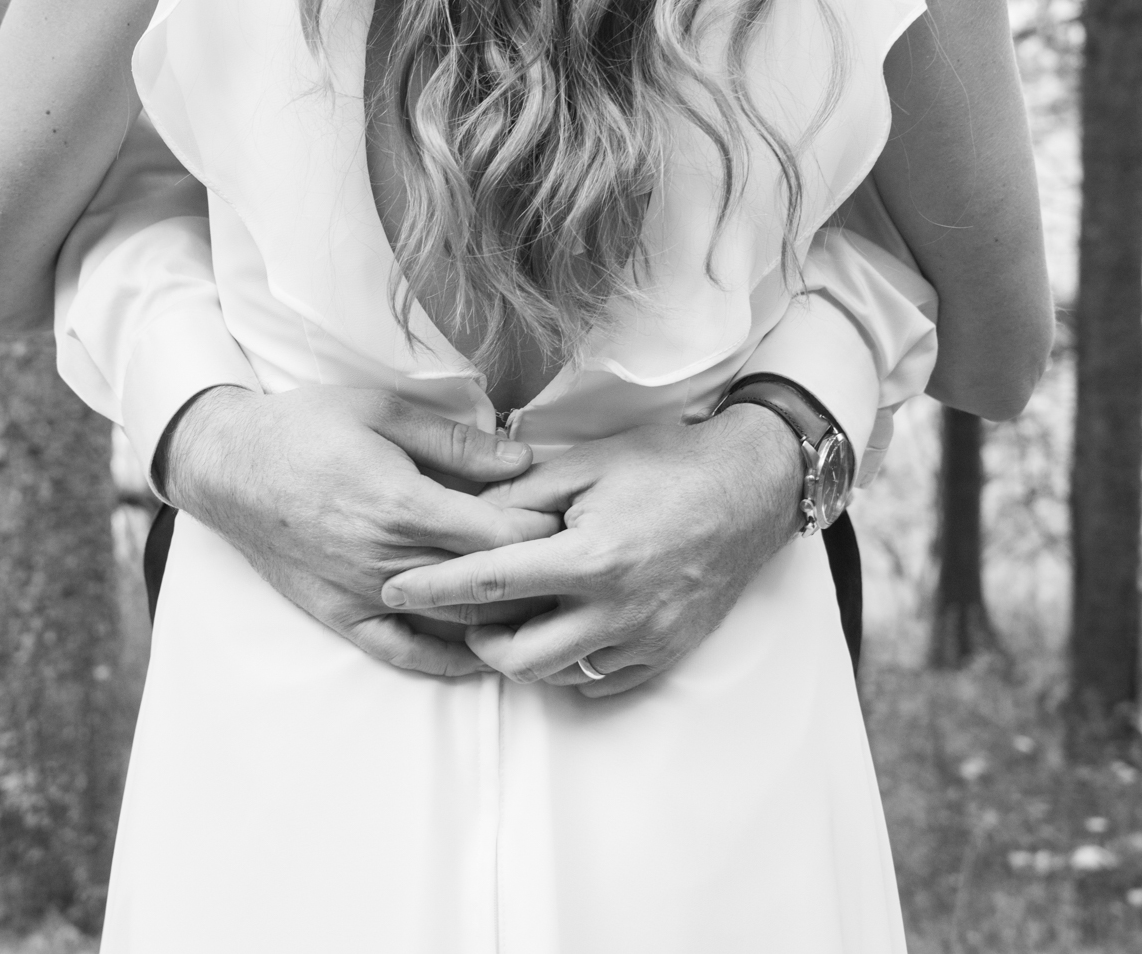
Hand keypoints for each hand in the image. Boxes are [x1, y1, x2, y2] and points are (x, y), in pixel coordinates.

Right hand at [161, 386, 562, 676]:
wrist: (229, 467)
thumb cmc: (305, 429)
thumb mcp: (382, 411)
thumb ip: (455, 441)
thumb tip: (522, 461)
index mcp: (402, 503)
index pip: (500, 536)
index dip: (546, 531)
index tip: (570, 520)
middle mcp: (387, 558)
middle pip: (488, 586)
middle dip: (538, 579)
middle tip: (572, 567)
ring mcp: (364, 593)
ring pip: (456, 625)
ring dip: (506, 622)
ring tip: (545, 608)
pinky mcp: (342, 614)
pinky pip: (405, 652)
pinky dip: (450, 660)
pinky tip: (483, 656)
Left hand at [378, 405, 803, 697]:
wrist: (749, 488)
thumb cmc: (663, 464)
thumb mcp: (584, 463)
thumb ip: (517, 494)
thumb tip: (462, 515)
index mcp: (590, 557)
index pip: (490, 583)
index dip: (433, 587)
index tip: (391, 588)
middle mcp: (618, 609)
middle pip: (518, 656)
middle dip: (477, 640)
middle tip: (462, 612)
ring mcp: (646, 638)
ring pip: (556, 675)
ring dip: (521, 653)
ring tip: (508, 617)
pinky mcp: (665, 652)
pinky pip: (597, 679)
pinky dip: (567, 663)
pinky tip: (559, 628)